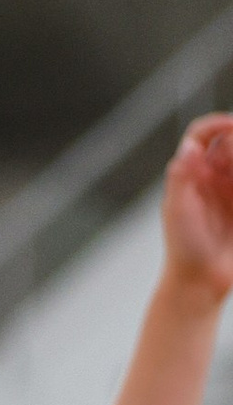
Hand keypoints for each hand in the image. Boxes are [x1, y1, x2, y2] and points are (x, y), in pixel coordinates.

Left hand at [159, 113, 232, 297]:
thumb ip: (182, 176)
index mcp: (190, 172)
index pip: (202, 134)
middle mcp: (211, 174)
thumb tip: (189, 146)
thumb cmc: (183, 248)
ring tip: (231, 197)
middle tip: (232, 171)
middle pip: (230, 141)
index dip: (217, 122)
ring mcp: (230, 188)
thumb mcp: (178, 211)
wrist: (200, 282)